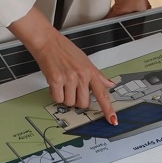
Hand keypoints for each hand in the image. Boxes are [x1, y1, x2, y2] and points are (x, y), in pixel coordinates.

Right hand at [10, 8, 117, 124]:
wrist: (48, 42)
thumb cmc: (65, 50)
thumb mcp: (86, 61)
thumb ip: (97, 76)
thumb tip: (110, 84)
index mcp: (90, 72)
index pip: (102, 94)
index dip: (108, 109)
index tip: (113, 120)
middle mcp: (81, 76)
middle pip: (83, 103)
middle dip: (76, 100)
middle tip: (71, 89)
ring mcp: (69, 78)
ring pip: (69, 102)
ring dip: (64, 97)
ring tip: (62, 83)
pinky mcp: (56, 80)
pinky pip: (57, 98)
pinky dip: (55, 94)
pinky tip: (55, 84)